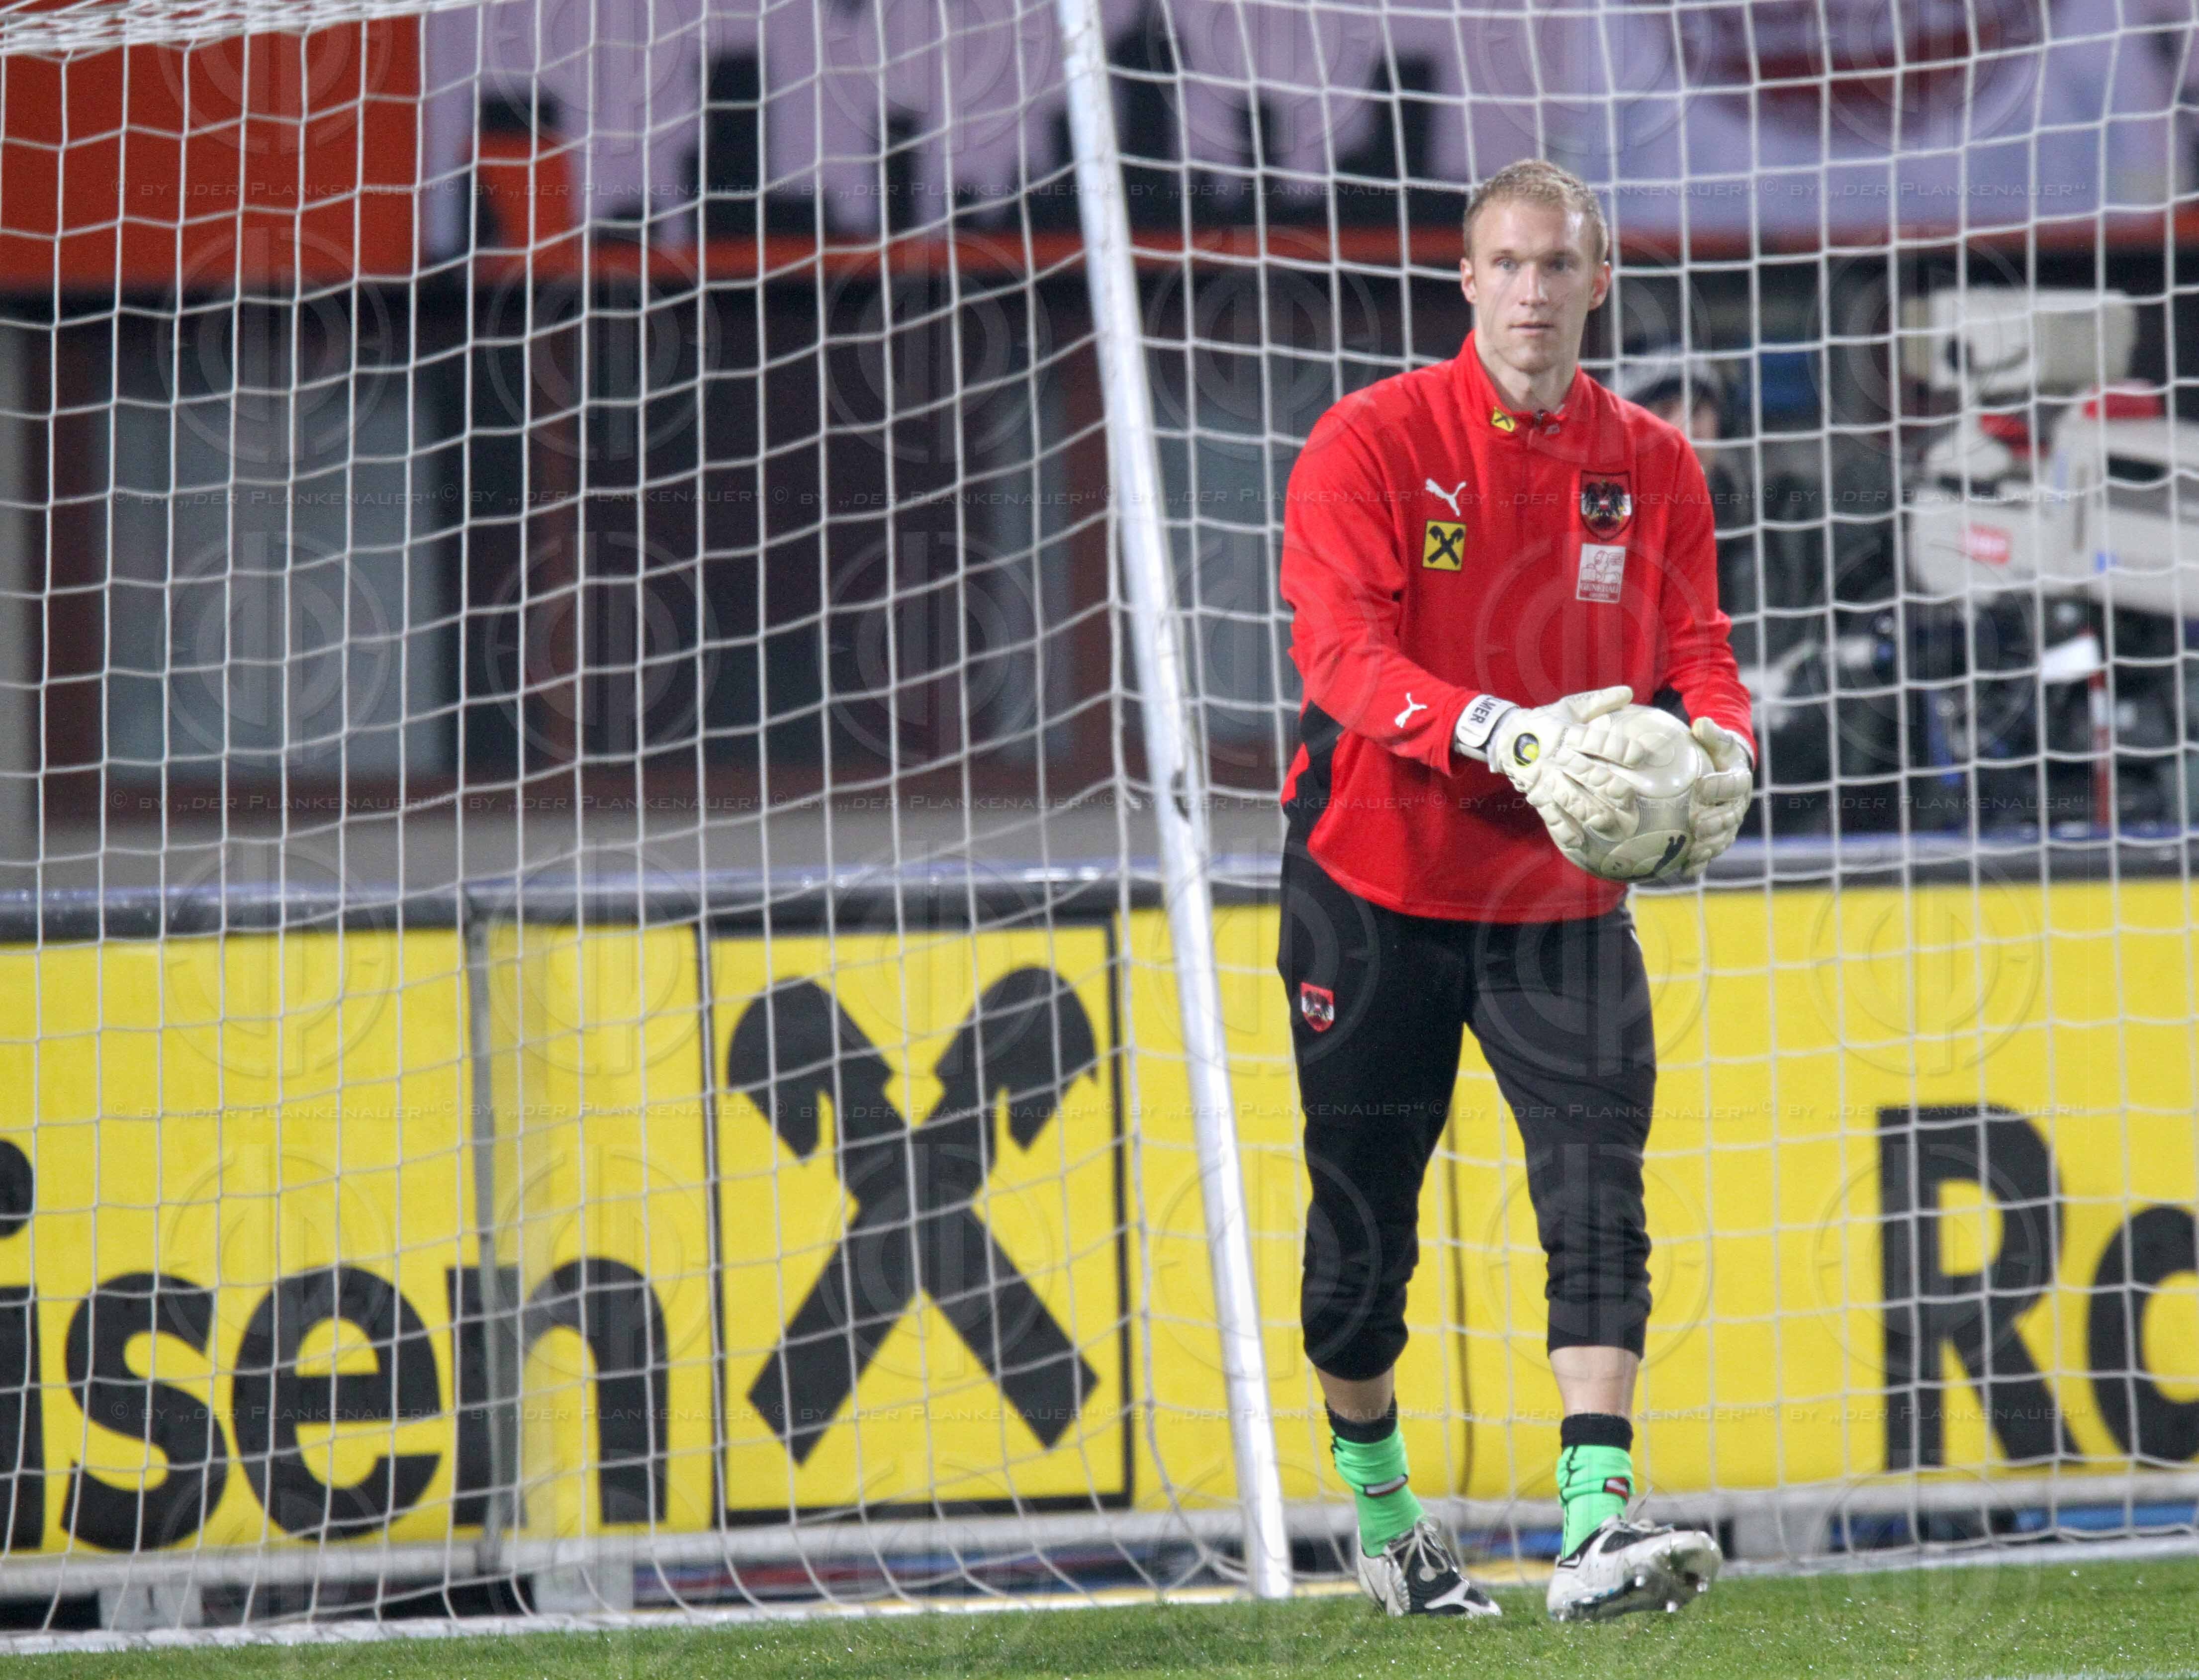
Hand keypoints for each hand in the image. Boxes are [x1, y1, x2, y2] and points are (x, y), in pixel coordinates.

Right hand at [1460, 685, 1641, 847]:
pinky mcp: (1537, 794)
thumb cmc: (1543, 721)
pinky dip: (1563, 829)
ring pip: (1570, 797)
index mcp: (1568, 734)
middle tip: (1627, 798)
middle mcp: (1559, 758)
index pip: (1596, 741)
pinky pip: (1550, 814)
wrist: (1503, 737)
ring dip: (1589, 811)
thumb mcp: (1568, 707)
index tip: (1640, 757)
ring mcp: (1547, 779)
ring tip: (1607, 823)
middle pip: (1586, 773)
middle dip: (1607, 786)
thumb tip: (1629, 692)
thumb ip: (1599, 701)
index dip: (1618, 749)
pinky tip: (1578, 841)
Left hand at [1682, 716, 1753, 872]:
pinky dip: (1700, 863)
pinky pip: (1711, 853)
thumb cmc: (1716, 754)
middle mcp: (1738, 805)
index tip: (1701, 786)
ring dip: (1709, 846)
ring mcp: (1730, 825)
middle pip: (1730, 816)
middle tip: (1697, 824)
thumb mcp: (1716, 742)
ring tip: (1694, 850)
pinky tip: (1685, 871)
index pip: (1734, 784)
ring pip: (1723, 838)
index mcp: (1739, 780)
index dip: (1720, 786)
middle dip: (1715, 822)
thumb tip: (1701, 723)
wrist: (1724, 773)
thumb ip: (1711, 735)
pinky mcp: (1718, 838)